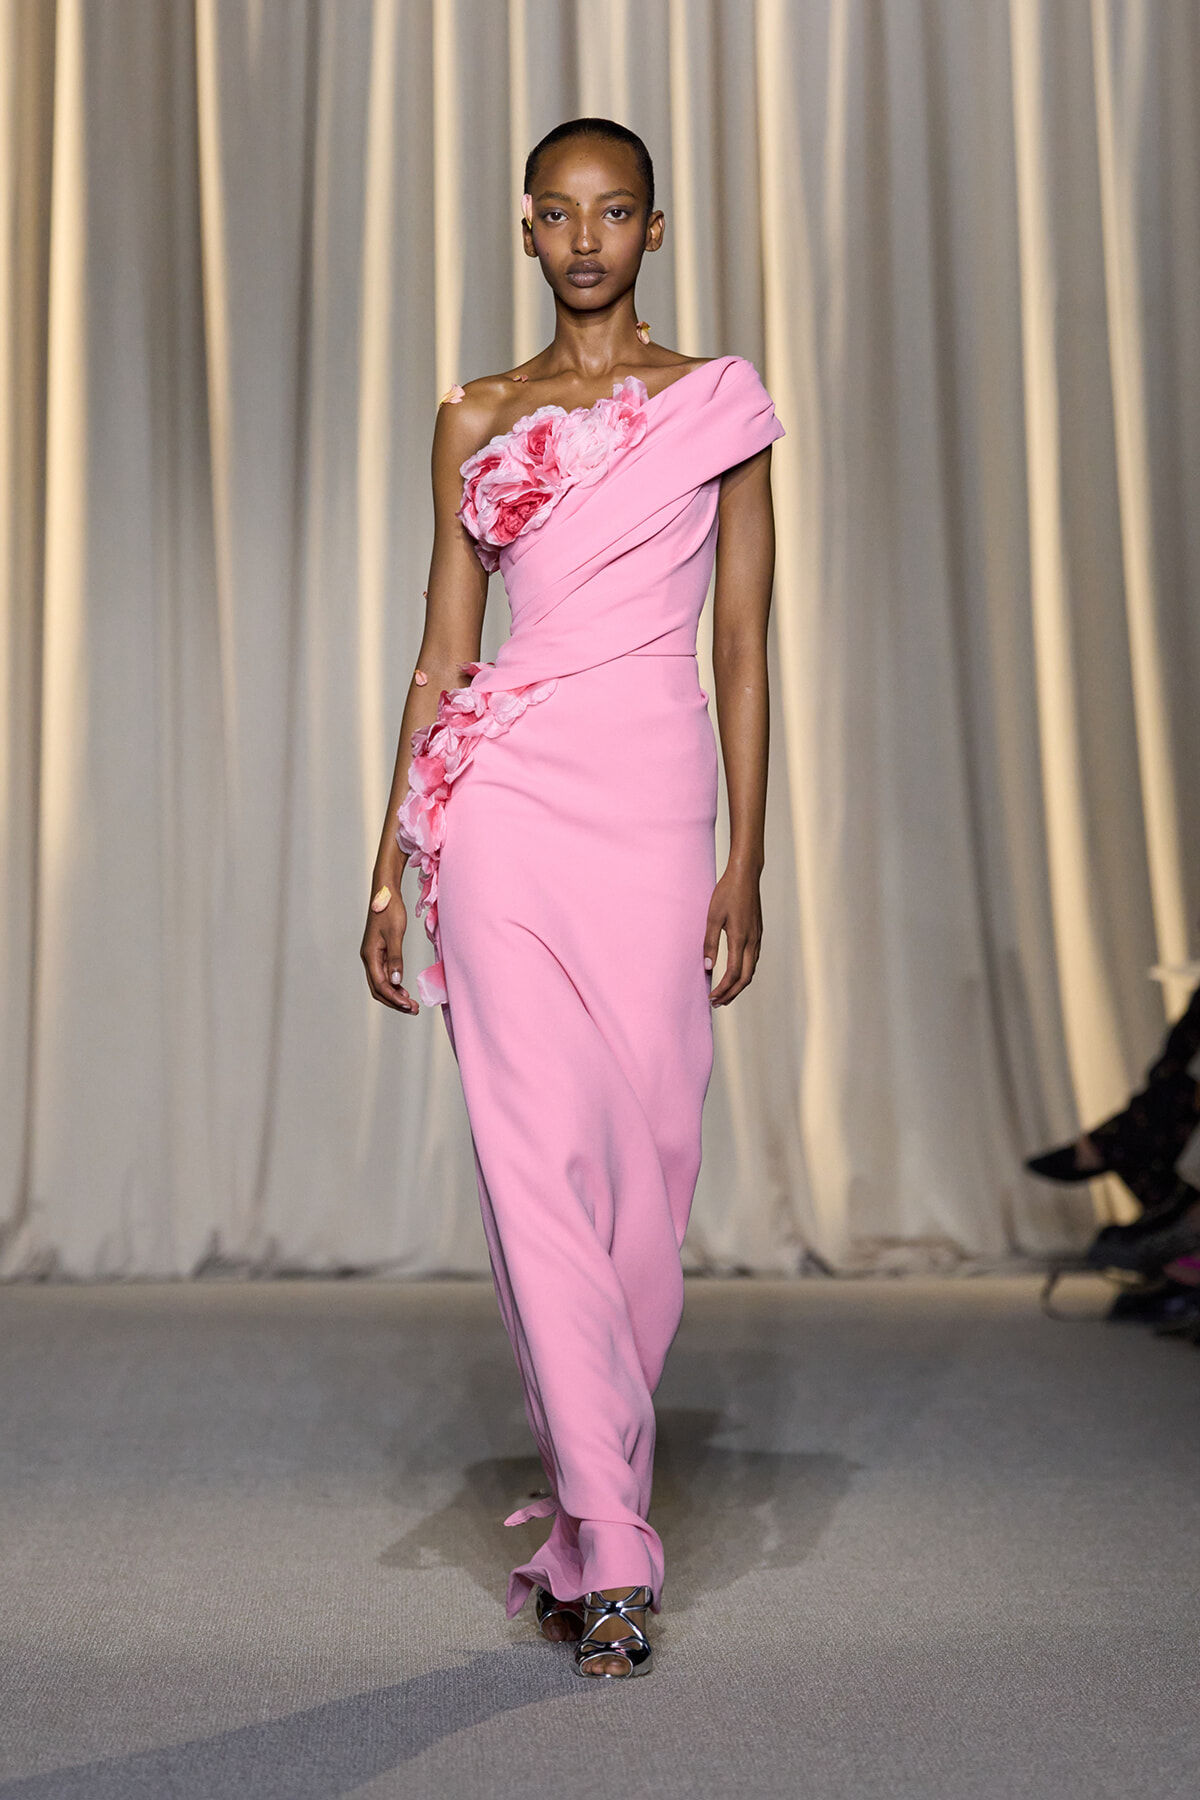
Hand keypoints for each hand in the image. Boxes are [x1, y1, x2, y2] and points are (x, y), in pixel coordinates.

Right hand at [360, 879, 418, 1013]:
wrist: (385, 893)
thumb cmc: (390, 910)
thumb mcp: (395, 934)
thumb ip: (395, 959)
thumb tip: (396, 982)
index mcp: (370, 955)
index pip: (380, 985)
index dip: (394, 998)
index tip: (409, 1006)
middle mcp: (368, 958)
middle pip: (378, 989)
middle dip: (394, 1002)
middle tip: (413, 1010)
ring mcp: (373, 956)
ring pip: (381, 984)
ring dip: (395, 996)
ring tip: (411, 1004)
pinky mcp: (378, 952)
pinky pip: (384, 974)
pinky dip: (394, 985)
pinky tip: (404, 990)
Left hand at [704, 863, 761, 1005]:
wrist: (745, 875)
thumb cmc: (727, 893)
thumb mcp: (713, 917)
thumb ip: (710, 943)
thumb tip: (708, 966)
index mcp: (740, 938)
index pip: (734, 973)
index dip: (723, 989)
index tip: (711, 997)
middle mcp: (752, 941)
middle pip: (746, 978)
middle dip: (732, 993)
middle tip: (717, 1003)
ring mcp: (757, 937)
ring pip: (751, 970)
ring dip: (738, 985)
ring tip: (724, 993)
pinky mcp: (758, 933)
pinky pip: (753, 960)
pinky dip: (744, 973)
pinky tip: (735, 974)